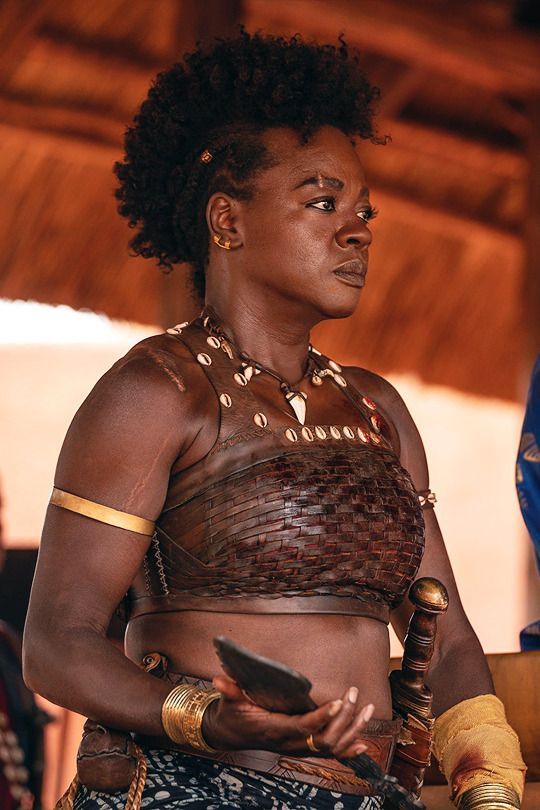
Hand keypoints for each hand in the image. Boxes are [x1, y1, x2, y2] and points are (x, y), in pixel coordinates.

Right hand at [203, 673, 373, 758]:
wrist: (231, 734)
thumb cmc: (233, 714)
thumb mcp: (230, 701)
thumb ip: (230, 690)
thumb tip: (219, 679)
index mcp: (275, 730)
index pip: (304, 726)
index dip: (322, 716)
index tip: (338, 702)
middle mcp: (290, 744)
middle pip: (325, 739)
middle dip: (344, 718)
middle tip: (353, 693)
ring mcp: (298, 749)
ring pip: (332, 747)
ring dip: (353, 730)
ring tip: (368, 709)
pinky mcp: (302, 749)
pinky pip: (329, 754)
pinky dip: (348, 750)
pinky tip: (362, 744)